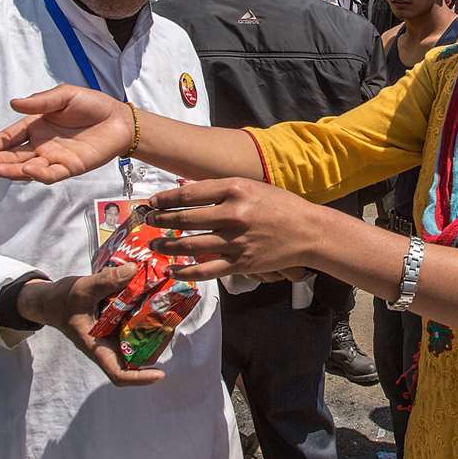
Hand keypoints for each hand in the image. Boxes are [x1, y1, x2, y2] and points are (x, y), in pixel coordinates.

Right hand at [0, 84, 131, 182]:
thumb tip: (13, 103)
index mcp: (37, 125)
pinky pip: (51, 173)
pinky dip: (40, 173)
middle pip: (15, 155)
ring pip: (29, 167)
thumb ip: (41, 101)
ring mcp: (54, 157)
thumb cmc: (91, 105)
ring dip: (13, 169)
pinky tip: (29, 169)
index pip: (12, 136)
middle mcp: (42, 144)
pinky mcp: (70, 167)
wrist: (119, 119)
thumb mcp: (64, 96)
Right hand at [16, 268, 165, 386]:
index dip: (139, 378)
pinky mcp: (114, 324)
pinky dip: (144, 316)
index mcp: (96, 347)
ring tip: (169, 312)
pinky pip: (132, 325)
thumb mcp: (83, 289)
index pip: (117, 373)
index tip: (160, 374)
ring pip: (136, 341)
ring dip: (153, 331)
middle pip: (135, 358)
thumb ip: (107, 281)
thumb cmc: (62, 300)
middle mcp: (106, 345)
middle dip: (155, 347)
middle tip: (171, 326)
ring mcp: (111, 335)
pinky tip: (154, 299)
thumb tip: (134, 270)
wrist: (49, 300)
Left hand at [146, 179, 319, 281]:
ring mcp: (237, 241)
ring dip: (168, 246)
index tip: (153, 202)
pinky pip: (206, 269)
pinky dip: (186, 272)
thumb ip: (222, 189)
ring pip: (191, 245)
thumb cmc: (280, 205)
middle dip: (162, 221)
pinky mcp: (241, 263)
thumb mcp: (252, 187)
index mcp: (236, 189)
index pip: (190, 194)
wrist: (309, 231)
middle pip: (186, 219)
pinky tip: (172, 270)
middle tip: (148, 221)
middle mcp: (234, 214)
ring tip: (154, 245)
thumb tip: (186, 192)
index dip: (166, 199)